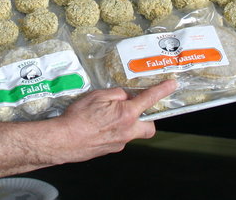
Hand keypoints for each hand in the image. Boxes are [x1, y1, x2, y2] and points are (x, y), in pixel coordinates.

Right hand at [50, 79, 176, 163]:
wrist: (64, 140)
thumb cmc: (79, 117)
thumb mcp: (98, 95)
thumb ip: (116, 94)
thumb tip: (125, 96)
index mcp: (126, 114)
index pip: (149, 99)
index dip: (162, 90)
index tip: (172, 85)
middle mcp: (127, 131)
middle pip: (149, 128)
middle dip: (147, 120)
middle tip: (136, 111)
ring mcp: (119, 143)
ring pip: (131, 133)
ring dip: (125, 124)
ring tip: (106, 118)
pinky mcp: (110, 150)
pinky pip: (118, 139)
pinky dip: (112, 131)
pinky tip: (97, 127)